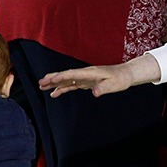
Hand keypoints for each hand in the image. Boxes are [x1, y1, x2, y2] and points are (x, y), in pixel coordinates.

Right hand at [38, 53, 161, 97]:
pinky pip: (72, 85)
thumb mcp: (113, 85)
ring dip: (55, 83)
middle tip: (40, 82)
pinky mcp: (86, 82)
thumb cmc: (120, 79)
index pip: (73, 74)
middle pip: (66, 75)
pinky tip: (55, 93)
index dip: (61, 77)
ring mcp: (84, 78)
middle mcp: (85, 74)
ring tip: (42, 87)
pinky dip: (62, 88)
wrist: (125, 75)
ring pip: (67, 80)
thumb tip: (94, 92)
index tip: (51, 80)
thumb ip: (103, 88)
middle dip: (53, 78)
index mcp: (90, 73)